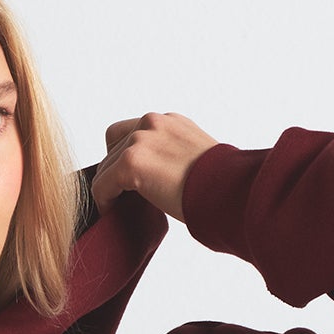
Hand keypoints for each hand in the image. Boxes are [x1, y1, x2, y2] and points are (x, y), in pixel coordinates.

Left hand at [88, 112, 220, 223]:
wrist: (231, 190)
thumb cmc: (223, 186)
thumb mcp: (197, 160)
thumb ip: (173, 158)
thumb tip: (161, 179)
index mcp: (170, 122)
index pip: (135, 131)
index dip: (127, 155)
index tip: (130, 179)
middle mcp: (154, 123)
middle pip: (114, 144)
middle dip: (115, 170)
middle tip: (121, 195)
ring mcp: (141, 140)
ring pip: (106, 165)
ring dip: (109, 185)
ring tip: (116, 205)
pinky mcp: (132, 162)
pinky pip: (102, 183)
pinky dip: (102, 198)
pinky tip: (111, 211)